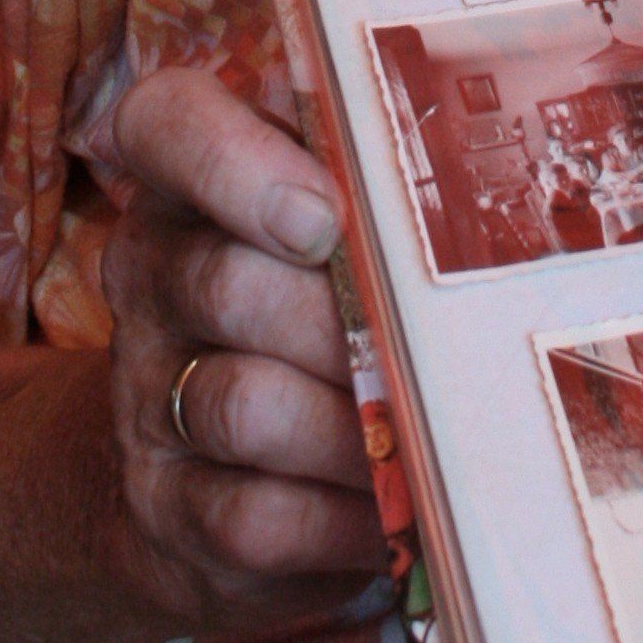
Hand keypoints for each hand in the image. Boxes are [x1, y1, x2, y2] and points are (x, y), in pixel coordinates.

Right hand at [101, 67, 383, 632]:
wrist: (207, 485)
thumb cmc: (317, 322)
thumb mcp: (339, 240)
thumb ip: (382, 194)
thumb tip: (496, 190)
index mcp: (192, 189)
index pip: (165, 122)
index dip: (231, 160)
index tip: (322, 216)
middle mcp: (152, 280)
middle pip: (228, 282)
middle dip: (343, 326)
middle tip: (429, 350)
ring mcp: (146, 399)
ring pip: (245, 404)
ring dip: (351, 429)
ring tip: (428, 437)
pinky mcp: (167, 511)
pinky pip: (255, 516)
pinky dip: (340, 520)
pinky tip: (392, 513)